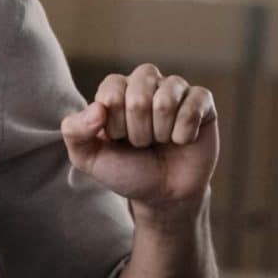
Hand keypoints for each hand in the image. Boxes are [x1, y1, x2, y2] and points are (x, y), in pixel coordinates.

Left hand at [60, 63, 218, 211]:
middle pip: (138, 96)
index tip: (118, 139)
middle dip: (137, 131)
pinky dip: (185, 132)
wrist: (163, 194)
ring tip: (160, 141)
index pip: (111, 93)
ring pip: (166, 100)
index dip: (114, 124)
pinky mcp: (202, 102)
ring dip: (161, 132)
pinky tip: (182, 140)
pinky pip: (195, 104)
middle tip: (141, 143)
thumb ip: (75, 131)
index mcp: (115, 89)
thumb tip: (97, 108)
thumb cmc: (125, 170)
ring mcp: (175, 90)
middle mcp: (144, 83)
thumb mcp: (88, 157)